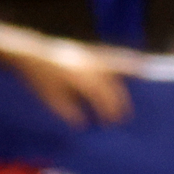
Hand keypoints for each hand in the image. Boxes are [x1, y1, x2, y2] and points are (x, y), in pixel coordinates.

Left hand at [7, 37, 144, 128]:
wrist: (29, 53)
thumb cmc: (39, 78)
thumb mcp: (52, 98)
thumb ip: (69, 111)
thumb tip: (84, 124)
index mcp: (79, 76)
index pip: (101, 94)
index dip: (109, 109)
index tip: (114, 123)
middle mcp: (87, 63)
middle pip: (111, 81)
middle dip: (120, 98)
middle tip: (126, 115)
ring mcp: (88, 53)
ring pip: (114, 61)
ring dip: (130, 66)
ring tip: (144, 69)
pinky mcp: (86, 49)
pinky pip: (108, 53)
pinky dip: (121, 56)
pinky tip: (130, 60)